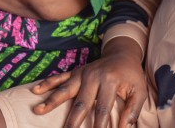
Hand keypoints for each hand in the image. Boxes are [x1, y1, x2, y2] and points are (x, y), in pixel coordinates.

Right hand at [32, 37, 146, 127]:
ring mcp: (82, 73)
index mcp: (110, 81)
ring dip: (51, 101)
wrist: (122, 53)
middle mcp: (93, 77)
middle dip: (72, 122)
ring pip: (65, 90)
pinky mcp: (76, 72)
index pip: (102, 110)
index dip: (99, 127)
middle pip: (80, 103)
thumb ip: (133, 110)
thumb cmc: (132, 75)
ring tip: (38, 111)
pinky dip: (47, 84)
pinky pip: (59, 77)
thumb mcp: (139, 91)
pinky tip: (36, 90)